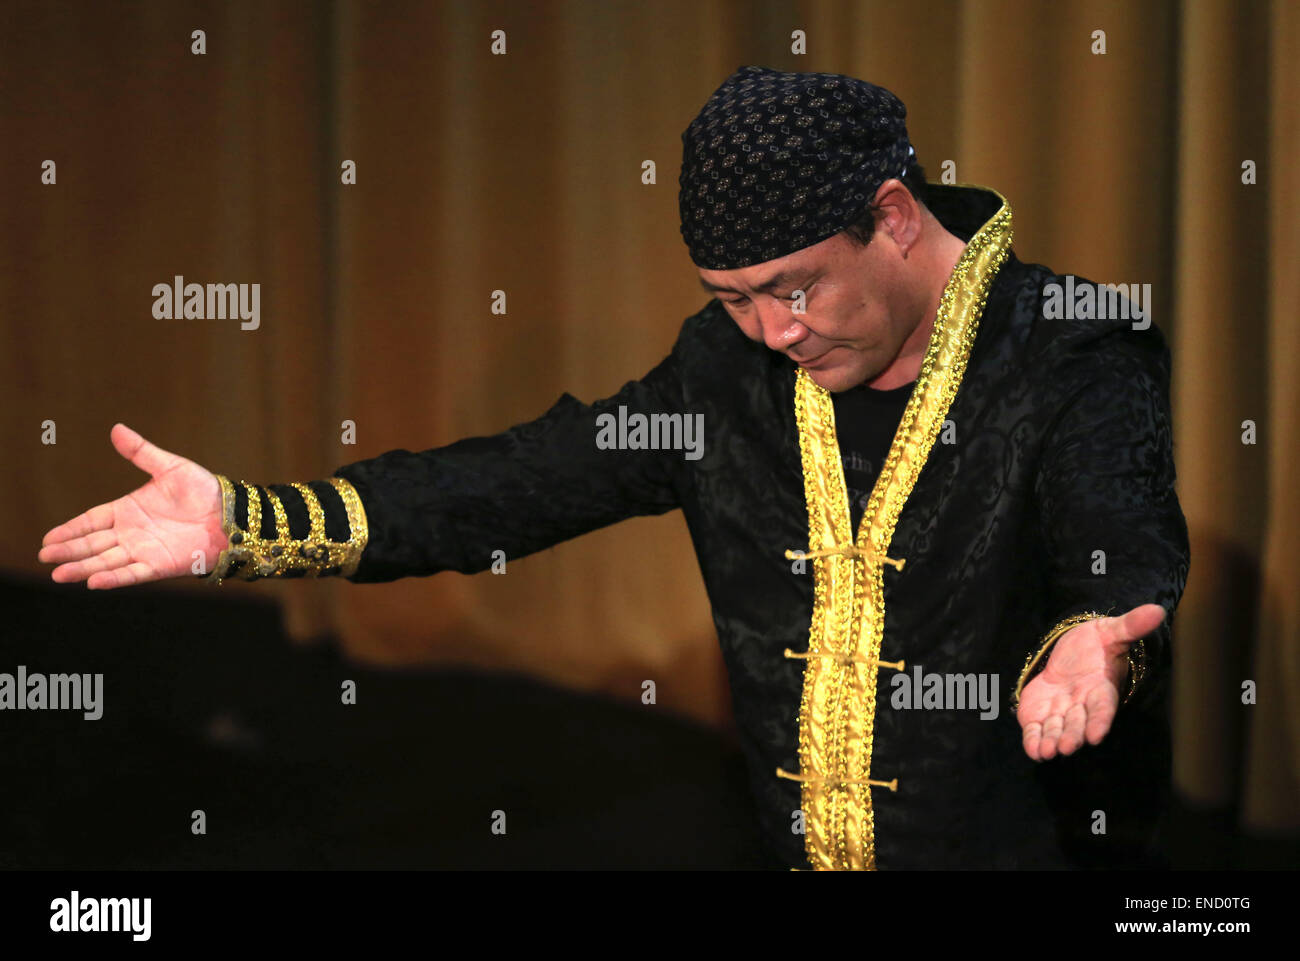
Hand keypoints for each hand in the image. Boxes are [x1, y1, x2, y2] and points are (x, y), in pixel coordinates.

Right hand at [38, 423, 226, 588]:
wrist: (232, 513)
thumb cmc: (204, 490)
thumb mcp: (170, 467)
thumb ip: (141, 452)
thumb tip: (116, 428)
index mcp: (128, 510)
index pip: (91, 521)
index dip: (70, 530)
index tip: (48, 539)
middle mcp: (131, 534)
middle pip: (93, 544)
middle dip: (69, 551)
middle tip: (45, 557)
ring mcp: (144, 551)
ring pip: (107, 561)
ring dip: (83, 568)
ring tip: (60, 574)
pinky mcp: (160, 565)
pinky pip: (133, 573)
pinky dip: (114, 577)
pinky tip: (94, 582)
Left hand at [1017, 603, 1164, 760]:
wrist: (1070, 651)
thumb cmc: (1096, 644)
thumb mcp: (1111, 631)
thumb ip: (1131, 626)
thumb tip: (1158, 611)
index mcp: (1101, 689)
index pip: (1103, 707)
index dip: (1100, 721)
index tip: (1097, 734)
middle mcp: (1082, 706)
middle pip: (1078, 724)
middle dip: (1073, 736)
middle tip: (1067, 747)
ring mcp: (1061, 713)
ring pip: (1057, 731)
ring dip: (1051, 742)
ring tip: (1046, 752)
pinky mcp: (1040, 714)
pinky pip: (1037, 730)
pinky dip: (1033, 741)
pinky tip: (1032, 750)